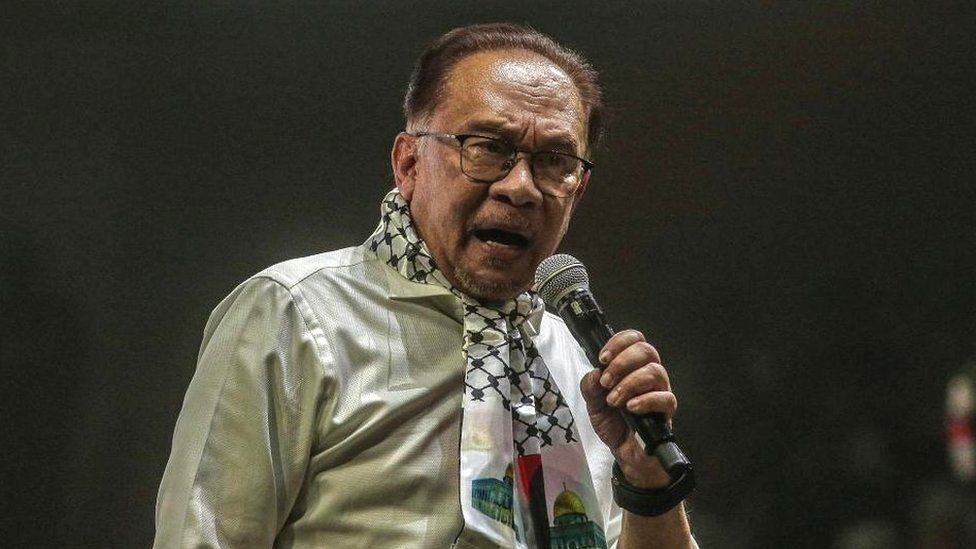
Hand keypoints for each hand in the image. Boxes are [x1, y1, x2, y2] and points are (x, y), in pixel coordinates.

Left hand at [580, 329, 676, 488]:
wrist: (624, 451)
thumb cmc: (613, 423)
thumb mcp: (592, 402)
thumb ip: (589, 385)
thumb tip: (595, 372)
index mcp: (632, 366)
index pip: (634, 339)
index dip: (619, 343)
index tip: (603, 358)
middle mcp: (648, 374)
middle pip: (646, 350)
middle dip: (622, 363)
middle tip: (606, 382)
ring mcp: (660, 390)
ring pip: (655, 371)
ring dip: (629, 383)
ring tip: (614, 400)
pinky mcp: (667, 411)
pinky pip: (665, 397)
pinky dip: (645, 400)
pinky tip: (631, 408)